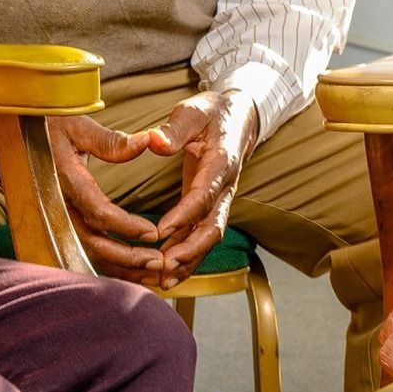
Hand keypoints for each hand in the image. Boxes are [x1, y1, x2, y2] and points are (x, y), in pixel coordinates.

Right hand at [0, 109, 164, 282]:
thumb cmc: (41, 126)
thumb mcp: (76, 124)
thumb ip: (111, 141)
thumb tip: (147, 142)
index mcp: (64, 180)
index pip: (98, 212)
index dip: (126, 226)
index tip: (152, 233)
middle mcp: (55, 206)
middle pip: (92, 243)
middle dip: (127, 258)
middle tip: (159, 262)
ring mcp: (50, 219)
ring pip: (85, 252)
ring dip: (117, 266)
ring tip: (150, 272)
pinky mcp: (50, 224)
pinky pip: (78, 249)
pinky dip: (103, 262)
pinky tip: (126, 268)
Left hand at [146, 89, 260, 287]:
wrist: (239, 117)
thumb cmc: (212, 113)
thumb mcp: (193, 111)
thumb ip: (174, 128)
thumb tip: (153, 141)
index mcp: (221, 163)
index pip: (205, 195)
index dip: (185, 215)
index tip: (161, 230)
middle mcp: (226, 187)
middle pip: (213, 227)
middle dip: (191, 250)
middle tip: (165, 267)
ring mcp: (221, 200)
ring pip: (209, 238)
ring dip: (188, 261)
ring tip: (163, 280)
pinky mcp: (212, 206)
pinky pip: (202, 236)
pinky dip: (187, 256)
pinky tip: (167, 272)